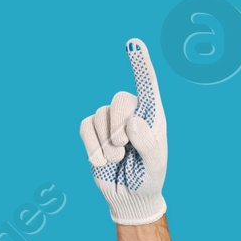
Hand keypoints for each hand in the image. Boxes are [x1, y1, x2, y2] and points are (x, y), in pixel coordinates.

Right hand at [79, 38, 167, 224]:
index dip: (140, 64)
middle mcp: (131, 111)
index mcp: (152, 114)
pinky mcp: (93, 130)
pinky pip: (85, 127)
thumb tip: (133, 122)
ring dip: (108, 145)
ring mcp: (110, 119)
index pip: (147, 84)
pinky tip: (104, 162)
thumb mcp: (155, 166)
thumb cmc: (148, 179)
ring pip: (100, 116)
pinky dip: (93, 147)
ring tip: (118, 160)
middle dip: (119, 126)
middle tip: (124, 148)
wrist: (129, 197)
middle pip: (119, 99)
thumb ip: (148, 145)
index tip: (134, 43)